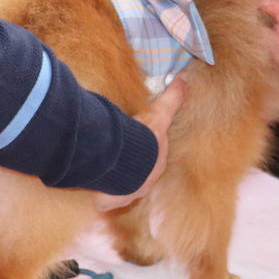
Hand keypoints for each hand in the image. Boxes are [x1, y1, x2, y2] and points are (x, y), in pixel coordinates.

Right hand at [93, 76, 186, 210]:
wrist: (125, 160)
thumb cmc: (144, 138)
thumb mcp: (160, 114)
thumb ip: (173, 97)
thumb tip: (185, 78)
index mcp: (156, 165)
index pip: (153, 160)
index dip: (146, 153)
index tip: (138, 146)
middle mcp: (144, 182)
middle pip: (137, 175)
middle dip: (131, 169)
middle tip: (119, 158)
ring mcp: (127, 193)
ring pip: (121, 188)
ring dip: (114, 181)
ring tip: (105, 171)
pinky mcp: (110, 200)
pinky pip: (104, 200)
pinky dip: (100, 196)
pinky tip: (93, 189)